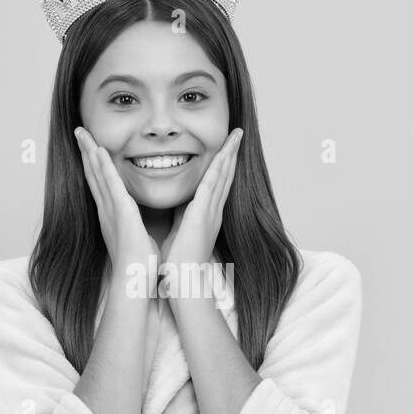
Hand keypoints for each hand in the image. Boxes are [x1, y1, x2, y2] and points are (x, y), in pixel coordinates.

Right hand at [74, 126, 152, 272]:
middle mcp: (106, 209)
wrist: (137, 278)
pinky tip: (99, 151)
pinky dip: (103, 167)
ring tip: (82, 133)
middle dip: (85, 152)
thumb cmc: (139, 263)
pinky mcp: (120, 211)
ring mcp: (111, 209)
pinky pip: (110, 184)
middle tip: (78, 132)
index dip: (93, 164)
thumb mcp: (138, 236)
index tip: (89, 148)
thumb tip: (140, 223)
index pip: (100, 184)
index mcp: (112, 215)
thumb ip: (136, 225)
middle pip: (92, 174)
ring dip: (89, 152)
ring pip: (97, 174)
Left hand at [162, 128, 241, 270]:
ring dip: (230, 154)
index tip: (227, 149)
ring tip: (236, 135)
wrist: (182, 279)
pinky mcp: (203, 213)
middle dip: (232, 154)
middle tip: (238, 134)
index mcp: (207, 215)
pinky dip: (219, 167)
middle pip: (226, 176)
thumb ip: (180, 215)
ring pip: (223, 175)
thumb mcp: (179, 230)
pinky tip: (224, 153)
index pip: (218, 184)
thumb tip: (176, 203)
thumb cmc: (179, 261)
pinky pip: (213, 184)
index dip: (223, 165)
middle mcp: (213, 211)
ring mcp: (210, 211)